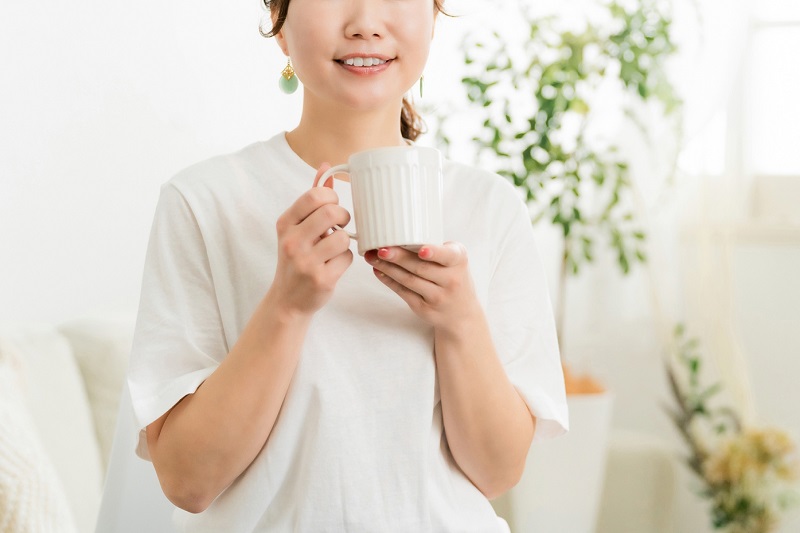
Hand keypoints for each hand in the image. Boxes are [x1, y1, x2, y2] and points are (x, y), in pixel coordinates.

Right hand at [268, 164, 352, 316]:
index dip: (331, 197)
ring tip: (333, 248)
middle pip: (331, 213)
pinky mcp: (321, 279)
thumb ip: (311, 199)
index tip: (331, 206)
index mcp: (285, 224)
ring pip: (343, 237)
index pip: (314, 196)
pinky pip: (347, 258)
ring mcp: (306, 262)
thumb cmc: (296, 258)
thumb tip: (325, 166)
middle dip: (343, 217)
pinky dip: (344, 260)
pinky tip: (333, 265)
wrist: (287, 300)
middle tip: (340, 225)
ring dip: (344, 242)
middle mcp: (292, 242)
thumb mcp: (296, 228)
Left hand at [364, 242, 481, 330]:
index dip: (434, 253)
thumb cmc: (453, 277)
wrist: (462, 313)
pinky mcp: (424, 308)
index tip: (422, 250)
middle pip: (421, 268)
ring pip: (409, 280)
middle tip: (381, 249)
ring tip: (372, 257)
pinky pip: (403, 292)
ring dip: (388, 268)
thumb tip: (399, 234)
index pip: (447, 256)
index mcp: (458, 261)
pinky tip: (378, 270)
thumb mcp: (454, 261)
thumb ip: (435, 249)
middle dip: (398, 258)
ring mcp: (437, 297)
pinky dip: (389, 280)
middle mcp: (451, 280)